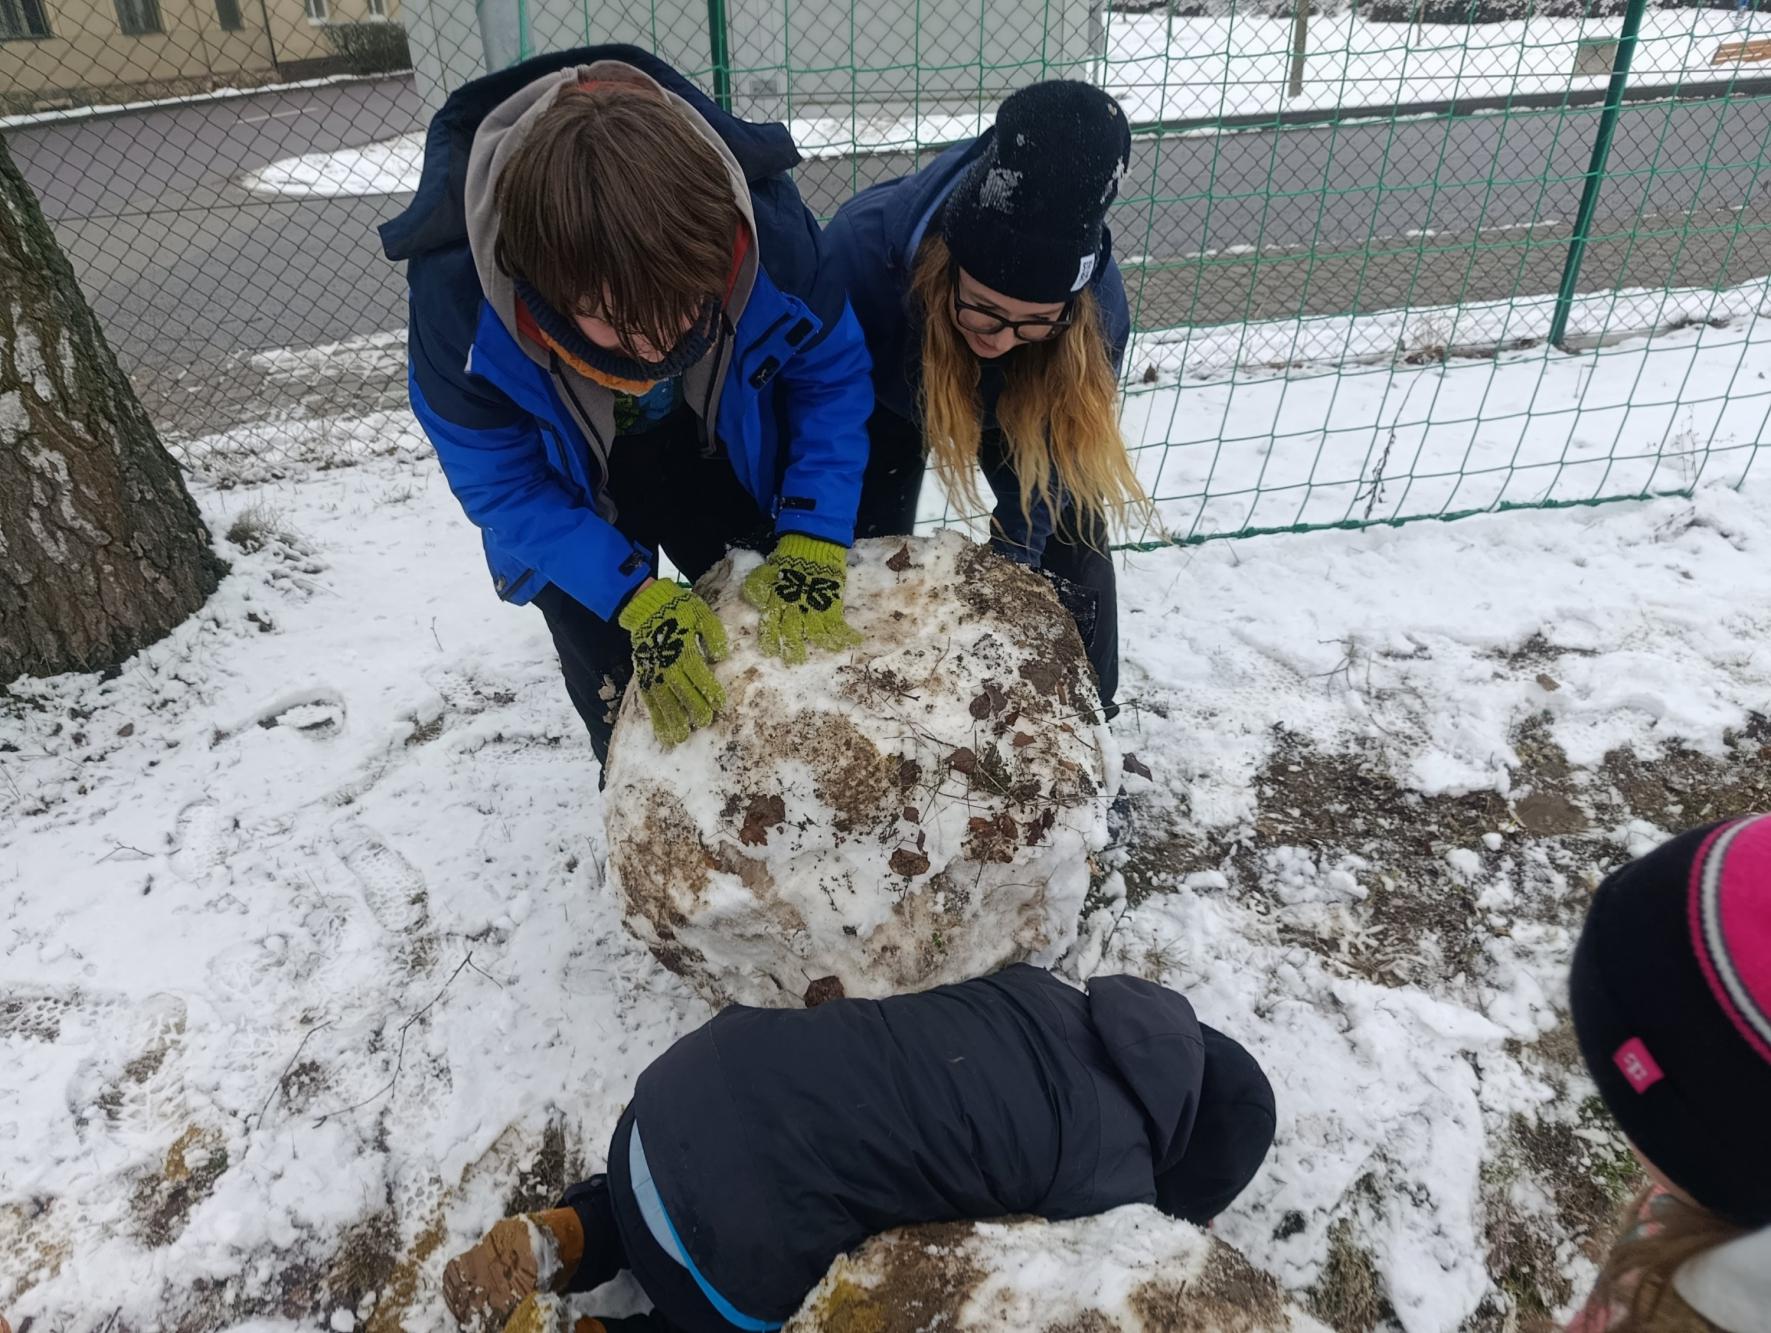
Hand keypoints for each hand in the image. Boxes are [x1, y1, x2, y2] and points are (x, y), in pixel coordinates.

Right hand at [617, 581, 728, 744]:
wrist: (648, 605)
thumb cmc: (679, 609)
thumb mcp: (702, 614)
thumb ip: (713, 634)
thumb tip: (721, 656)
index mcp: (685, 651)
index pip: (700, 676)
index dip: (711, 691)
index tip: (721, 705)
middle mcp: (668, 666)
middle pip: (683, 692)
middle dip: (694, 709)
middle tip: (703, 723)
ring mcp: (654, 673)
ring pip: (664, 702)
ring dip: (672, 720)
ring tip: (679, 738)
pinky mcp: (644, 677)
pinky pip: (649, 701)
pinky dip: (655, 718)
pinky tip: (662, 732)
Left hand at [741, 535, 862, 664]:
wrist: (811, 544)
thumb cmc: (789, 556)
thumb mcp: (768, 570)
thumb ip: (759, 585)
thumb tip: (753, 599)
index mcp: (778, 600)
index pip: (772, 624)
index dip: (770, 638)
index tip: (770, 652)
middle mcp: (795, 607)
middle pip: (792, 633)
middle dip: (792, 648)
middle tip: (793, 662)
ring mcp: (814, 606)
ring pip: (816, 632)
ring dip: (821, 644)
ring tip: (826, 654)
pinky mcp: (831, 603)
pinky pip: (838, 623)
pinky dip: (845, 634)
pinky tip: (853, 643)